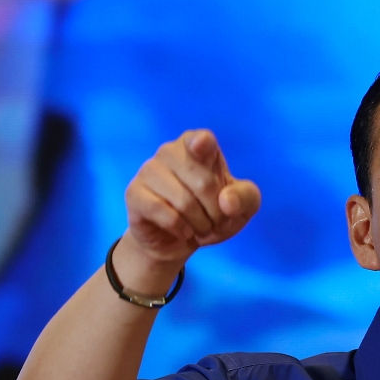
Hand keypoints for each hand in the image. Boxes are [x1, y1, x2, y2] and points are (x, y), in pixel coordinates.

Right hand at [123, 129, 260, 265]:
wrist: (179, 240)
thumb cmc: (211, 214)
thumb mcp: (241, 208)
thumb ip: (245, 198)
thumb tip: (227, 202)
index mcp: (197, 146)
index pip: (201, 139)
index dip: (202, 143)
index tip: (203, 146)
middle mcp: (170, 152)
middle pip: (203, 182)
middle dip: (216, 211)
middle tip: (214, 220)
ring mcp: (149, 170)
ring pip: (183, 201)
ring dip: (200, 223)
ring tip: (199, 227)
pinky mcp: (134, 193)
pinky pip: (161, 212)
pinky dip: (180, 228)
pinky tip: (183, 230)